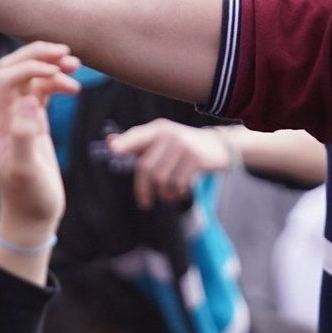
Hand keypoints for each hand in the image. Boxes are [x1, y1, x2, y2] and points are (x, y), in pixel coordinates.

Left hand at [0, 43, 77, 239]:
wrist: (32, 217)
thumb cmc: (28, 198)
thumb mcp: (26, 170)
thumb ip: (25, 134)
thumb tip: (29, 100)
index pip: (6, 78)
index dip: (30, 66)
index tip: (57, 69)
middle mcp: (6, 115)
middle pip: (15, 69)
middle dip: (38, 55)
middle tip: (67, 52)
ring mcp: (21, 118)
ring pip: (32, 78)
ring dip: (52, 67)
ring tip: (76, 66)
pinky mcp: (36, 124)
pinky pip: (43, 92)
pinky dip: (58, 82)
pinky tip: (75, 86)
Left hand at [107, 120, 237, 209]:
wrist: (221, 146)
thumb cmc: (187, 146)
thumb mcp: (165, 140)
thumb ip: (139, 143)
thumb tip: (110, 142)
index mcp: (158, 129)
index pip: (136, 137)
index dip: (124, 143)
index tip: (113, 150)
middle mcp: (169, 134)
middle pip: (146, 167)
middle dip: (143, 189)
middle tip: (144, 202)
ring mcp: (183, 145)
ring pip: (161, 179)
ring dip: (163, 193)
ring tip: (169, 195)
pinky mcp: (195, 158)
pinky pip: (178, 183)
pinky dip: (177, 192)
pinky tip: (181, 191)